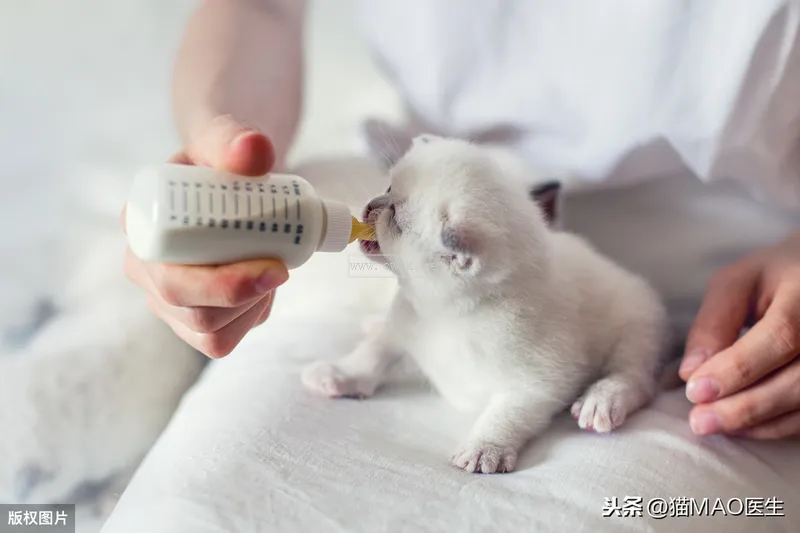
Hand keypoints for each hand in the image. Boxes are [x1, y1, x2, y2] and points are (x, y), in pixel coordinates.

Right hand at [123, 115, 288, 357]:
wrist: (230, 177)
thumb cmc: (220, 159)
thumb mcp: (223, 139)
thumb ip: (233, 138)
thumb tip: (254, 150)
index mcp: (142, 228)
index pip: (168, 277)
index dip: (220, 285)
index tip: (272, 266)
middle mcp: (146, 271)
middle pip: (192, 313)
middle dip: (245, 298)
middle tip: (284, 268)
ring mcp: (168, 301)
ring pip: (211, 334)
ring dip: (253, 307)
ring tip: (272, 266)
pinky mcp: (194, 318)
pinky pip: (224, 338)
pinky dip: (252, 316)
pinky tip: (262, 285)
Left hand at [680, 230, 799, 438]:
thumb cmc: (773, 278)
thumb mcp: (736, 284)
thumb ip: (714, 323)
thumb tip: (691, 372)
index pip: (779, 337)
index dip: (736, 369)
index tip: (695, 390)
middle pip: (798, 380)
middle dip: (744, 406)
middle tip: (699, 421)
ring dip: (758, 422)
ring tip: (714, 425)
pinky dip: (777, 426)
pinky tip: (743, 426)